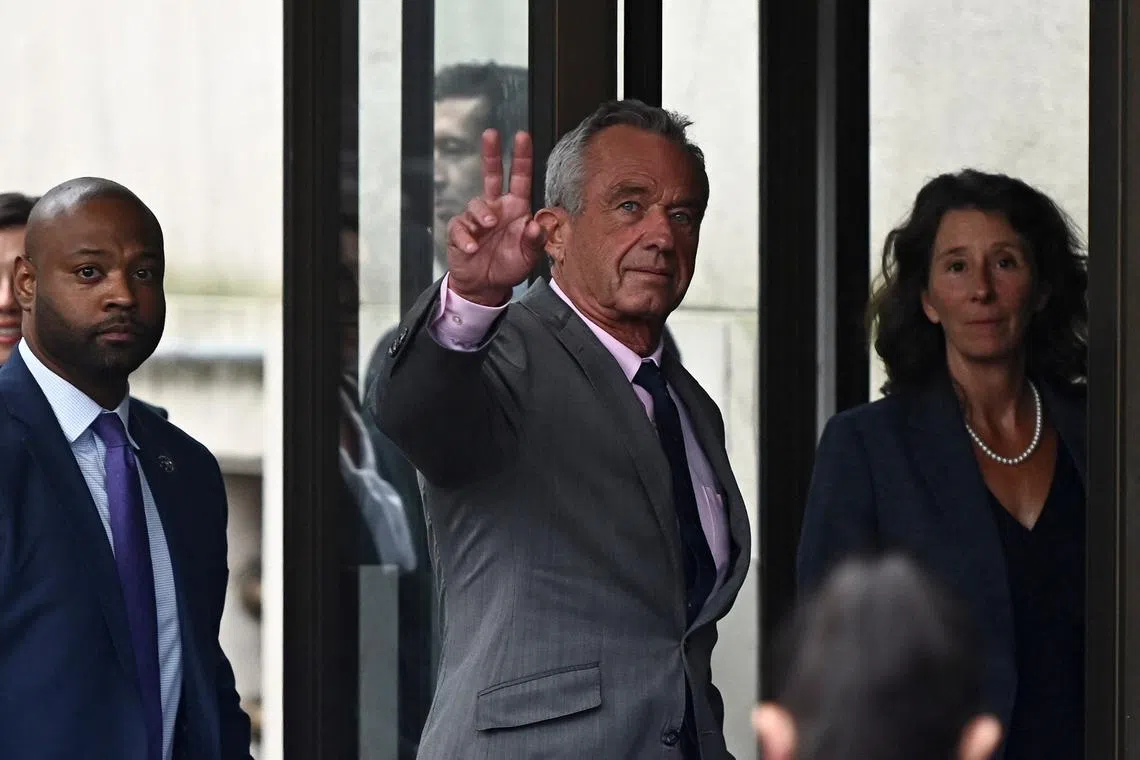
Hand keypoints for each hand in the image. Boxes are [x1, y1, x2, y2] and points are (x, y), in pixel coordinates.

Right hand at [446, 129, 544, 305]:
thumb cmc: (509, 266)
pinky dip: (466, 238)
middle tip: (491, 134)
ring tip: (488, 226)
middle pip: (492, 175)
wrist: (486, 286)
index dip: (522, 158)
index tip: (522, 136)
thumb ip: (534, 241)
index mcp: (516, 209)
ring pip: (475, 204)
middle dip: (492, 154)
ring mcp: (476, 219)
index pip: (520, 179)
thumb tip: (535, 225)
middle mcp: (496, 208)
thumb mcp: (528, 257)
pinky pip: (459, 228)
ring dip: (482, 213)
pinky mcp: (459, 232)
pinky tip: (473, 248)